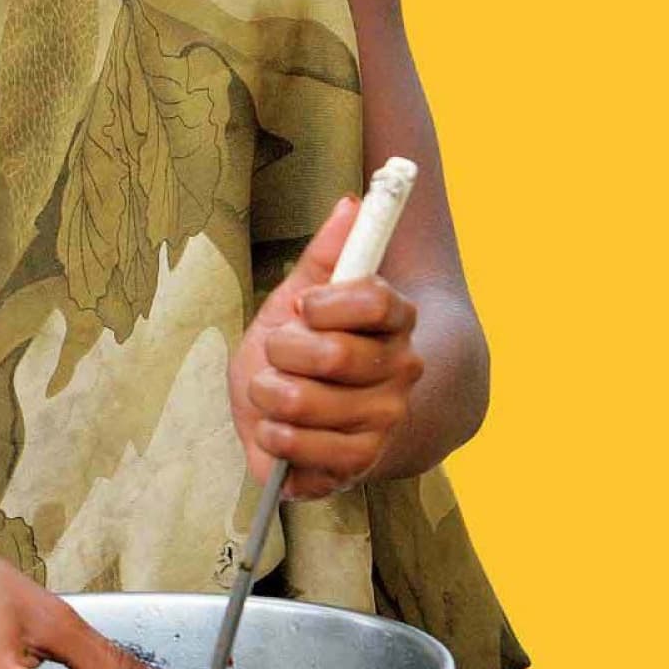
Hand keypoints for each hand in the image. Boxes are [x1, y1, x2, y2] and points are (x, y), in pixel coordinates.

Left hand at [229, 195, 424, 500]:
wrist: (300, 417)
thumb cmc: (298, 349)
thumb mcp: (299, 296)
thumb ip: (326, 253)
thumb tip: (350, 203)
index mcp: (394, 321)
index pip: (373, 299)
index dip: (326, 304)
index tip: (302, 308)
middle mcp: (400, 372)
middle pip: (331, 355)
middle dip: (281, 352)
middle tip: (276, 354)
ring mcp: (384, 421)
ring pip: (307, 403)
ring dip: (268, 396)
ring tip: (270, 394)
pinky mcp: (360, 466)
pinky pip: (308, 453)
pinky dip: (275, 440)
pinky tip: (273, 431)